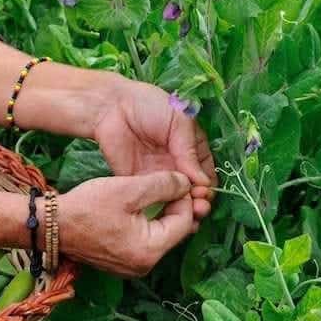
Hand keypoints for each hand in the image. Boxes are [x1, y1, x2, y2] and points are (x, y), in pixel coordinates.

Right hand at [58, 171, 194, 277]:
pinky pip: (144, 243)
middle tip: (165, 185)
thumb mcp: (128, 189)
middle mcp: (145, 266)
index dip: (183, 198)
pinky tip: (136, 209)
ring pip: (160, 237)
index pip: (184, 222)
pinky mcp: (121, 264)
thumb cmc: (87, 207)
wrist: (50, 225)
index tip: (174, 180)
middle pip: (174, 232)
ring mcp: (132, 268)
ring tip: (151, 193)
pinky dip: (145, 225)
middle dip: (173, 208)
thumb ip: (162, 185)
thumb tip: (186, 184)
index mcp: (149, 251)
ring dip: (160, 215)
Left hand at [93, 80, 217, 219]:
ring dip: (184, 208)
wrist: (112, 107)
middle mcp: (176, 164)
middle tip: (199, 208)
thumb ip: (189, 152)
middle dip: (199, 201)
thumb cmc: (149, 105)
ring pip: (175, 198)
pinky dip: (163, 209)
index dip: (209, 186)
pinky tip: (170, 215)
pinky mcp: (139, 182)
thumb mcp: (179, 123)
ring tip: (189, 214)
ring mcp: (158, 174)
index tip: (206, 194)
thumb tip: (203, 182)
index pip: (206, 172)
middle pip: (192, 190)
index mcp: (190, 147)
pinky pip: (153, 199)